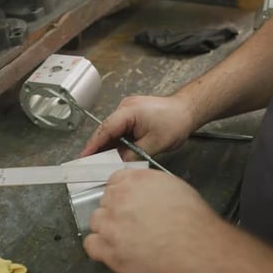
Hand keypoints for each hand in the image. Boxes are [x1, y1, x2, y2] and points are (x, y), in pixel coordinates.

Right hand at [80, 95, 196, 159]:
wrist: (188, 110)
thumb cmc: (175, 122)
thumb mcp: (154, 144)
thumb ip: (133, 155)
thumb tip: (118, 164)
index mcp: (128, 111)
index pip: (105, 129)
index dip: (93, 145)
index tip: (84, 157)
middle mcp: (125, 108)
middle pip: (106, 130)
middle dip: (98, 147)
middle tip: (89, 165)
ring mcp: (128, 110)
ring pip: (113, 130)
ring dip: (108, 145)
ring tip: (101, 162)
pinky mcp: (133, 115)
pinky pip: (120, 129)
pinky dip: (117, 141)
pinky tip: (115, 153)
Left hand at [83, 169, 224, 272]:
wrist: (195, 248)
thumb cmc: (192, 220)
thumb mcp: (173, 186)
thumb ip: (150, 184)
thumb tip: (142, 189)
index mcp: (135, 180)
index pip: (115, 180)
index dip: (121, 192)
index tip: (124, 200)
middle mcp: (119, 199)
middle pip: (105, 201)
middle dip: (115, 210)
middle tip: (129, 220)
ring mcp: (111, 224)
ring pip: (96, 221)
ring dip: (107, 227)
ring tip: (123, 235)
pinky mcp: (108, 249)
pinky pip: (91, 244)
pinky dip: (100, 247)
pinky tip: (113, 248)